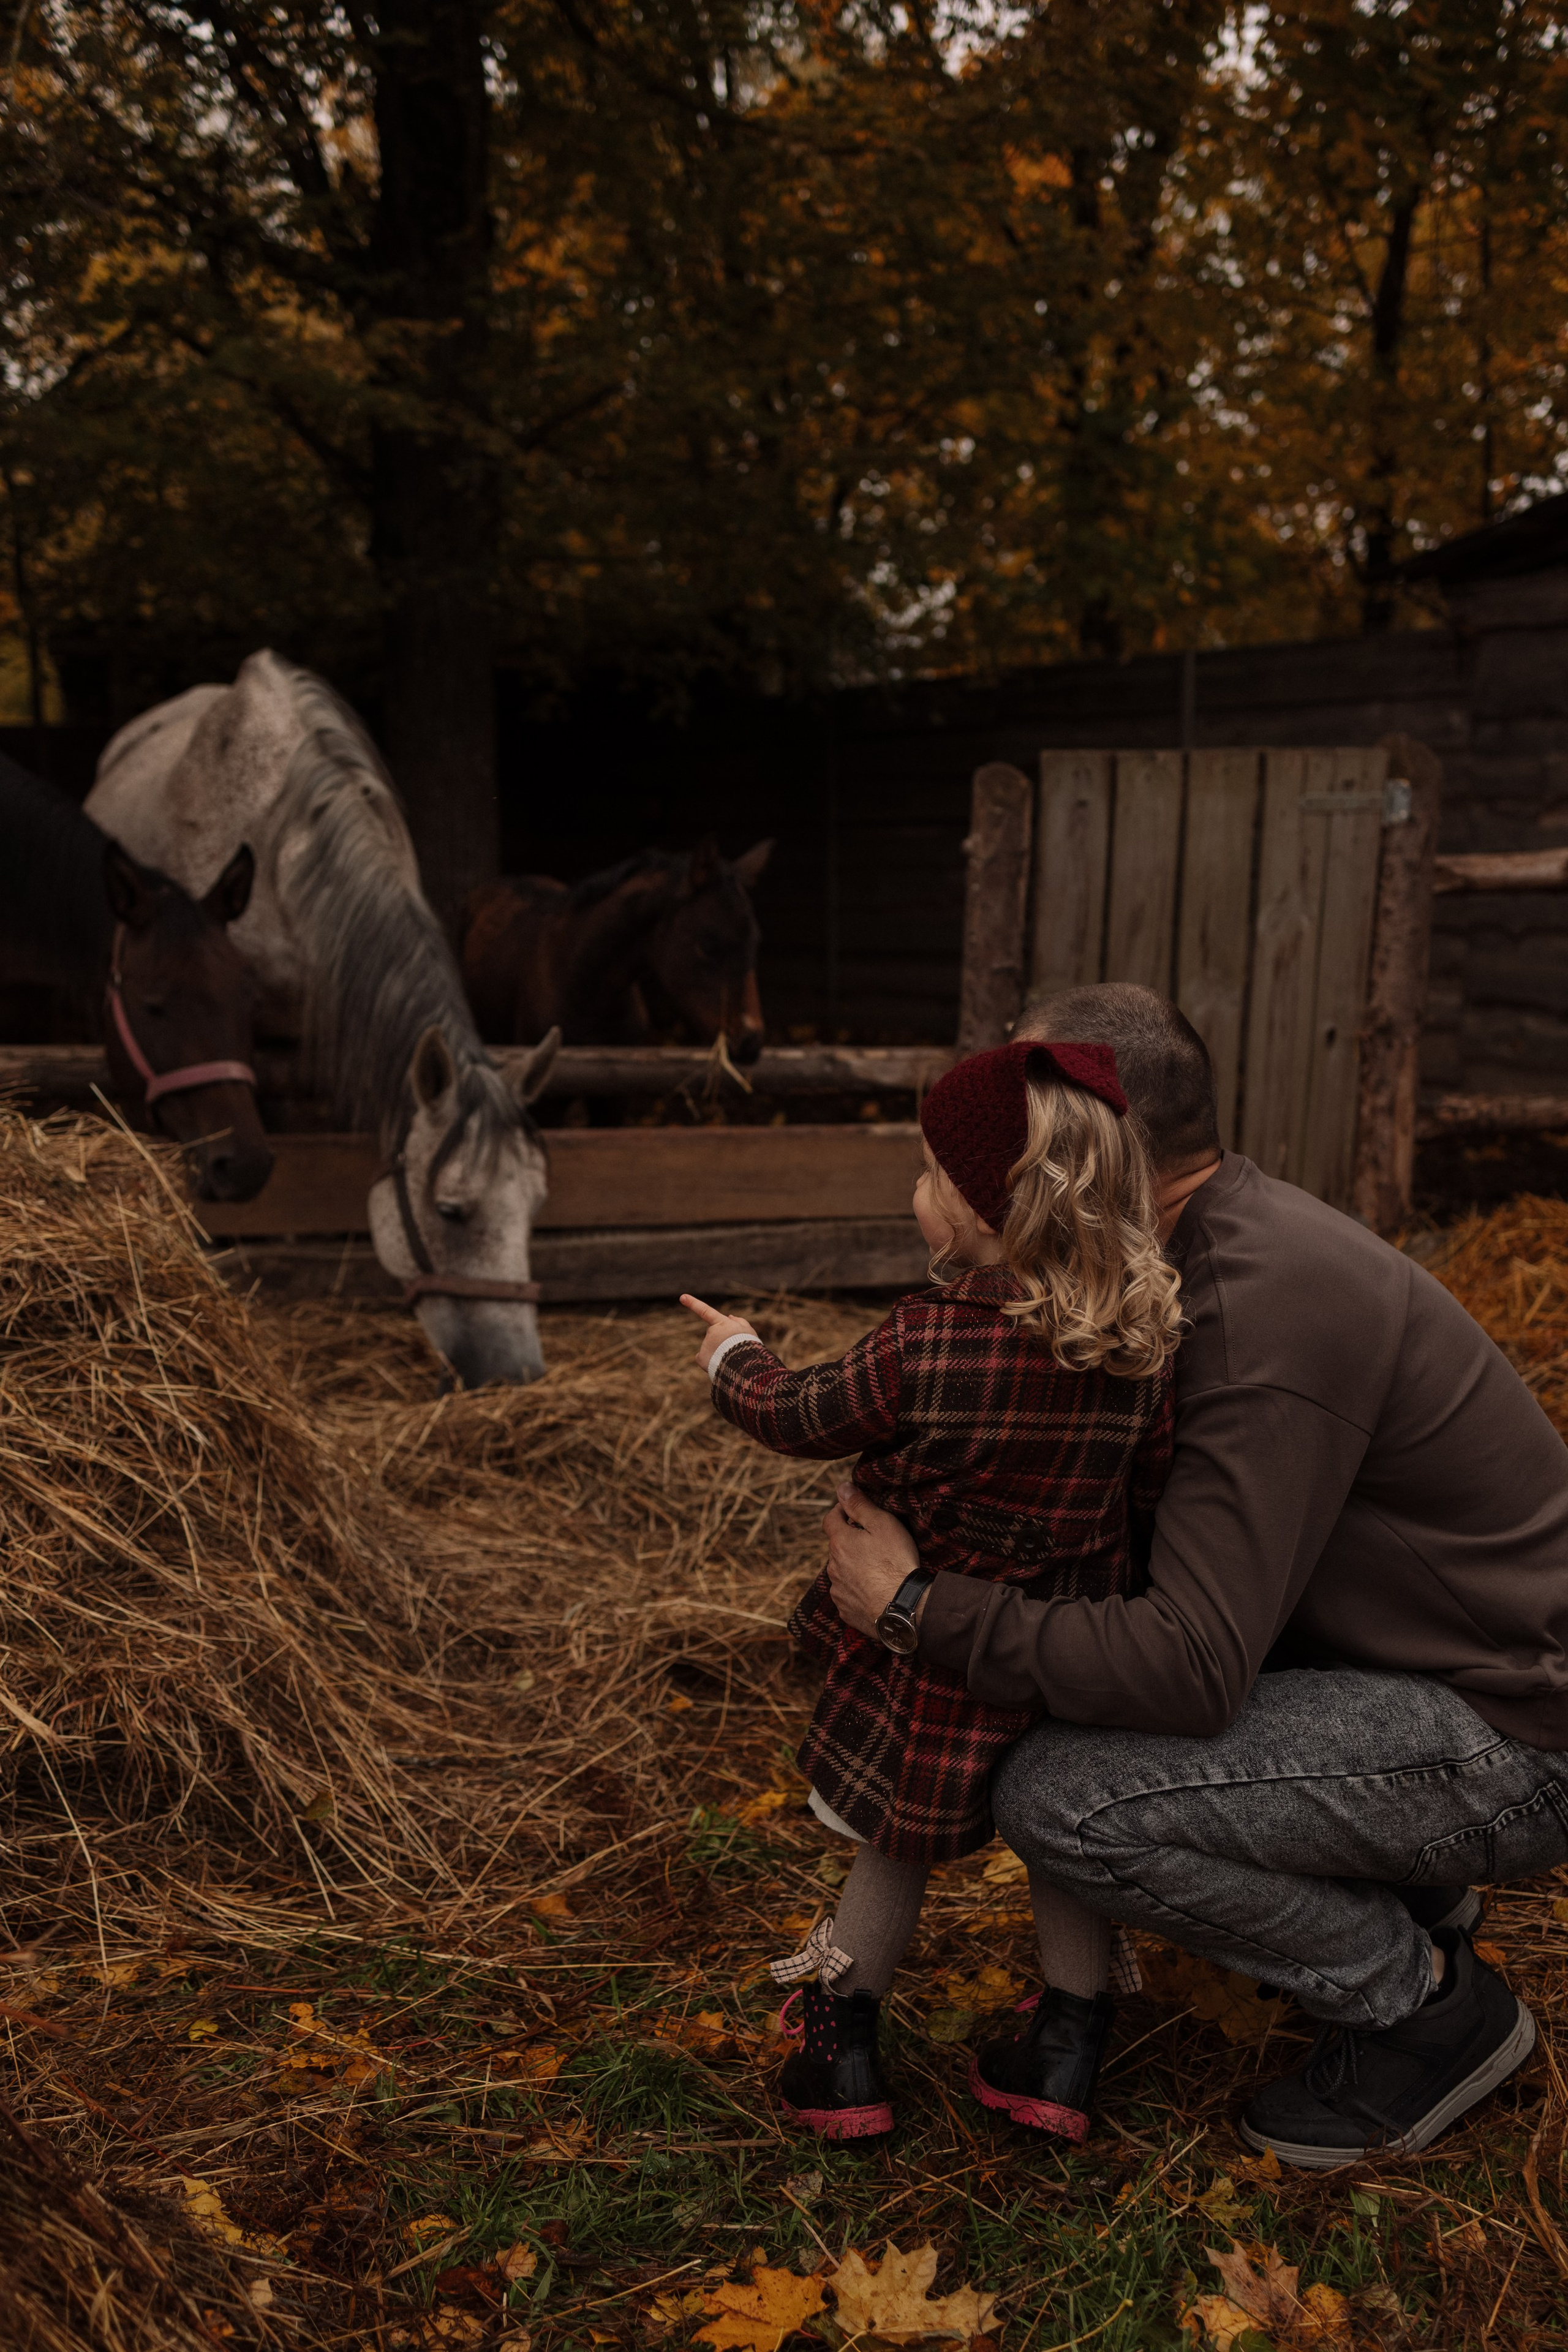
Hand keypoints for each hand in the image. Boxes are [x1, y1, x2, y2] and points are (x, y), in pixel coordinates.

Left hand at [680, 1293, 759, 1371]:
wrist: (743, 1364)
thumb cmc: (748, 1347)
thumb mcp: (748, 1332)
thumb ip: (740, 1322)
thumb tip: (730, 1317)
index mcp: (722, 1323)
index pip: (705, 1311)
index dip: (693, 1303)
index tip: (682, 1297)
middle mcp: (711, 1331)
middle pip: (715, 1335)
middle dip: (722, 1341)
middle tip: (734, 1349)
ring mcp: (705, 1344)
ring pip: (711, 1348)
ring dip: (719, 1352)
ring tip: (730, 1359)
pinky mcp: (701, 1358)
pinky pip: (704, 1359)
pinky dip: (709, 1362)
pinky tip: (719, 1365)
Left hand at [823, 1481, 921, 1635]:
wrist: (904, 1608)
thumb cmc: (896, 1563)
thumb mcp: (883, 1525)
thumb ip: (860, 1505)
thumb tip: (842, 1488)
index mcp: (840, 1543)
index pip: (830, 1519)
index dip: (841, 1511)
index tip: (854, 1510)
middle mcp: (832, 1567)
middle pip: (837, 1547)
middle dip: (851, 1542)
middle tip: (874, 1542)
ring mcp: (838, 1591)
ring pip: (842, 1571)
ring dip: (853, 1567)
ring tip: (878, 1569)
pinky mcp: (846, 1610)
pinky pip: (848, 1594)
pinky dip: (858, 1589)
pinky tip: (875, 1590)